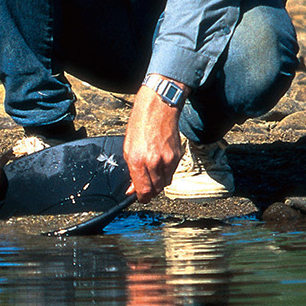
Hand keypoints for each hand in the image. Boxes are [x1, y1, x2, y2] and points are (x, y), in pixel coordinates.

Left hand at [124, 82, 184, 201]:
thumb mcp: (127, 148)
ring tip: (151, 171)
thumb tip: (133, 187)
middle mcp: (154, 162)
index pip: (144, 190)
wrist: (158, 108)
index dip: (141, 197)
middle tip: (144, 185)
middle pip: (156, 190)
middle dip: (149, 191)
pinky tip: (160, 161)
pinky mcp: (177, 156)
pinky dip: (165, 172)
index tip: (139, 197)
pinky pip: (172, 172)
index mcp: (138, 160)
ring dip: (158, 182)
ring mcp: (168, 159)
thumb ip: (131, 170)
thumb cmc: (140, 124)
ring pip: (165, 183)